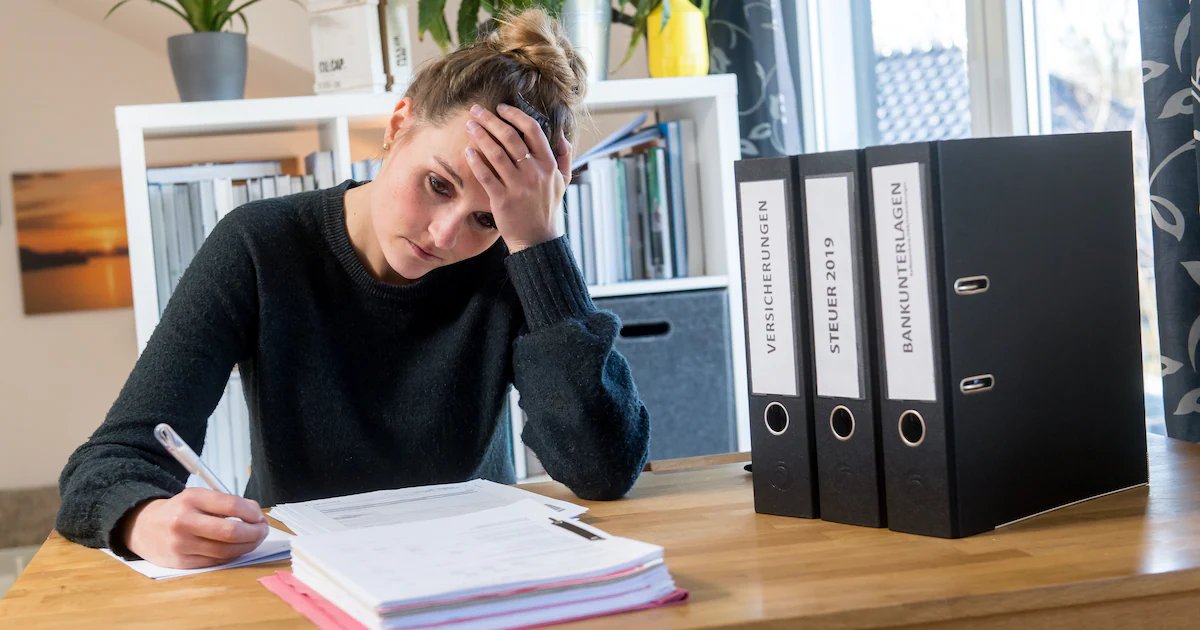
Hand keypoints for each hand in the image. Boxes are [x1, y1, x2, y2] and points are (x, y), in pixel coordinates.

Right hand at [119, 488, 268, 568]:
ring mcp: (181, 545)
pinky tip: (238, 549)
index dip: (252, 513)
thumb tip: (256, 515)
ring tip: (254, 539)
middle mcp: (184, 522)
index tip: (260, 516)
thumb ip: (226, 503)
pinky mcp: (182, 563)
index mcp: (191, 499)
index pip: (231, 506)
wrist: (144, 528)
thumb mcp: (198, 497)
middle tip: (263, 530)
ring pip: (226, 551)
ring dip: (247, 546)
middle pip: (230, 532)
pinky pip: (216, 561)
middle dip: (255, 533)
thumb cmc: (179, 510)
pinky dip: (232, 555)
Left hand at [463, 103, 573, 252]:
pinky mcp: (502, 200)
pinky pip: (486, 176)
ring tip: (469, 126)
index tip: (501, 108)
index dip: (515, 115)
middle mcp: (534, 173)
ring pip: (496, 153)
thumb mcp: (563, 182)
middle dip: (491, 120)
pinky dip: (475, 161)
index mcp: (548, 164)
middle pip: (510, 137)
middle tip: (476, 110)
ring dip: (480, 135)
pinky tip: (467, 151)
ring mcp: (518, 186)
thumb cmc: (547, 208)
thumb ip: (563, 157)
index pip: (533, 130)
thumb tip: (562, 135)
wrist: (537, 239)